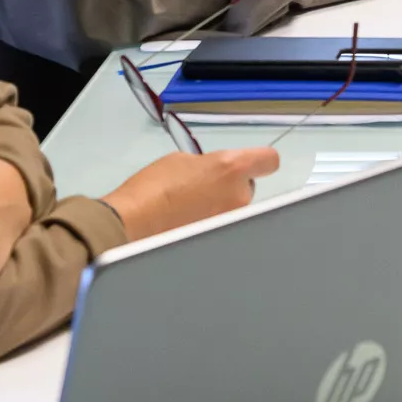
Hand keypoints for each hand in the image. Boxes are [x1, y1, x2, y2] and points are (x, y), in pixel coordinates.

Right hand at [102, 147, 279, 241]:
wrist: (133, 223)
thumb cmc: (153, 189)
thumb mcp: (182, 161)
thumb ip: (208, 164)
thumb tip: (213, 172)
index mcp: (232, 168)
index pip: (269, 160)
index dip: (260, 161)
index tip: (252, 163)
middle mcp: (240, 196)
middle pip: (249, 187)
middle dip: (232, 186)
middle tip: (205, 188)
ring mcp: (232, 221)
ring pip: (236, 209)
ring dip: (222, 207)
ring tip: (191, 209)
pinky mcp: (222, 241)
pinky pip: (224, 226)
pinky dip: (212, 223)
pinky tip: (189, 223)